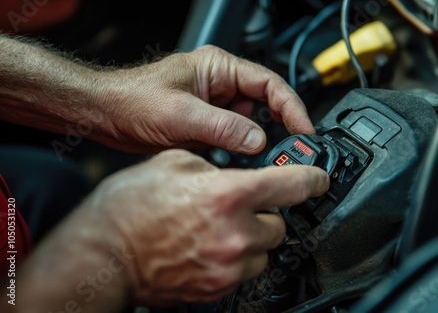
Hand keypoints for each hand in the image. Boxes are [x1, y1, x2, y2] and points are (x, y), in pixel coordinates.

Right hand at [89, 149, 328, 304]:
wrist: (102, 253)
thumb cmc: (129, 208)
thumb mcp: (175, 163)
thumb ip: (217, 165)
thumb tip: (238, 169)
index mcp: (227, 194)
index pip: (293, 185)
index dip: (313, 177)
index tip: (319, 178)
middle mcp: (235, 234)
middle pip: (281, 223)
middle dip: (266, 211)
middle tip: (240, 205)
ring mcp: (228, 266)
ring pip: (265, 249)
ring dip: (252, 237)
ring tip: (220, 227)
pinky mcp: (217, 288)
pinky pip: (244, 270)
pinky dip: (237, 257)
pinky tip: (210, 246)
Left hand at [93, 45, 313, 152]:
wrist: (104, 115)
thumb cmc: (132, 99)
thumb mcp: (181, 113)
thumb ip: (223, 127)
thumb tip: (257, 141)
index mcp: (219, 68)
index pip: (270, 84)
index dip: (292, 108)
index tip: (304, 131)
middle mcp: (220, 85)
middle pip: (265, 106)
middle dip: (278, 130)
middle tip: (290, 154)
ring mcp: (215, 107)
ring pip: (251, 126)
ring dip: (256, 145)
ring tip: (262, 163)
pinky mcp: (207, 127)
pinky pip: (233, 140)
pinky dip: (238, 154)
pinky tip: (236, 166)